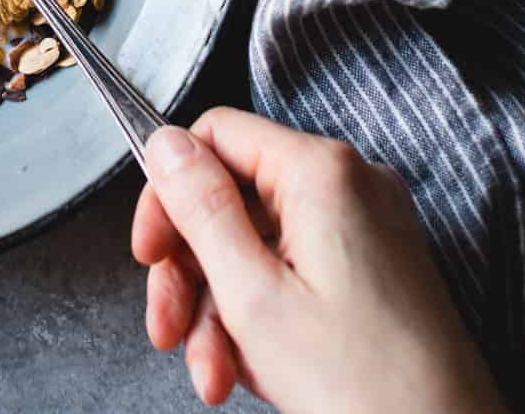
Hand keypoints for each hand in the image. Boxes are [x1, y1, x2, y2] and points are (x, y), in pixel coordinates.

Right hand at [132, 110, 506, 413]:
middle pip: (234, 200)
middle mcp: (350, 186)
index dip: (170, 193)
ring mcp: (368, 228)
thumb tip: (165, 142)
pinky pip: (296, 273)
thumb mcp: (253, 296)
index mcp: (322, 172)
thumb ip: (201, 209)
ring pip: (260, 246)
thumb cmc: (364, 388)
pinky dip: (265, 319)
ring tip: (216, 376)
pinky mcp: (376, 270)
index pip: (216, 136)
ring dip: (222, 311)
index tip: (149, 252)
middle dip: (193, 274)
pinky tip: (252, 373)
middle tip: (169, 332)